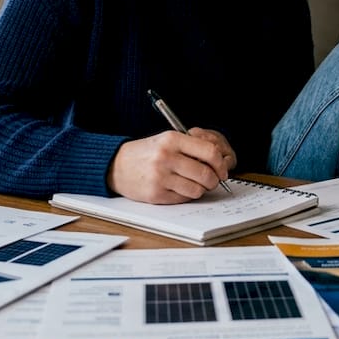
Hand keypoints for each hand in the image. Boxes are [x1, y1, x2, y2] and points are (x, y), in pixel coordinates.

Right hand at [107, 127, 236, 203]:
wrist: (116, 165)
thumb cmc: (147, 153)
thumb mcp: (166, 140)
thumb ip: (192, 148)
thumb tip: (219, 164)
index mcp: (172, 139)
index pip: (209, 152)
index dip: (220, 164)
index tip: (222, 169)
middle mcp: (166, 157)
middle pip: (206, 174)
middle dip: (214, 180)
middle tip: (212, 180)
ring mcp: (160, 177)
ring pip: (197, 189)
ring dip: (200, 189)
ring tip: (193, 184)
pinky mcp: (156, 194)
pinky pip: (183, 198)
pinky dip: (186, 195)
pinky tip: (179, 188)